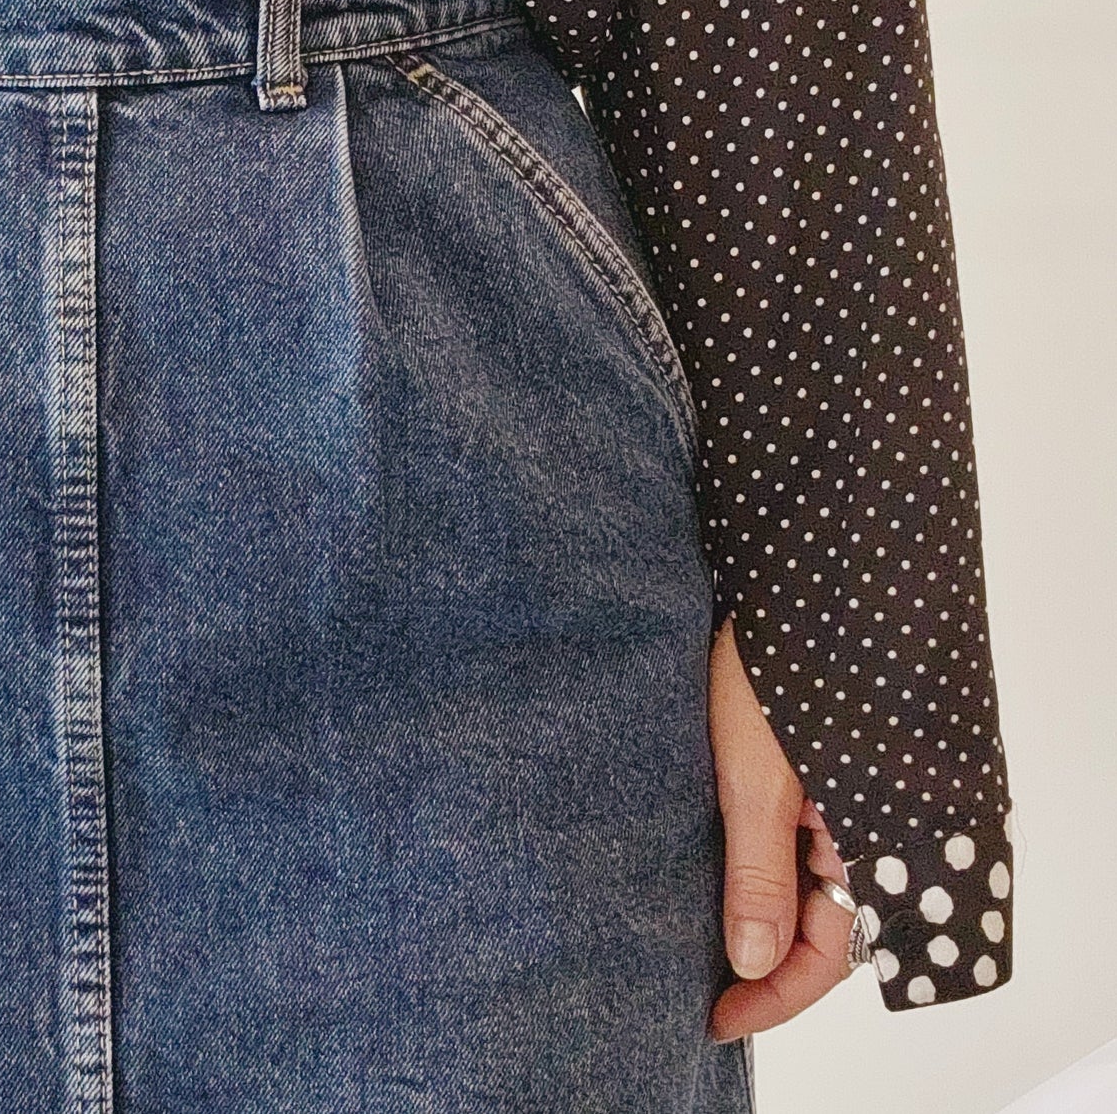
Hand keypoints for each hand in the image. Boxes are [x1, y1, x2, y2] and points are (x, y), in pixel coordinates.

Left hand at [708, 616, 856, 1041]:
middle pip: (829, 925)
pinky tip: (728, 863)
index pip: (828, 953)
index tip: (715, 1019)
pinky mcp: (837, 763)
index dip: (771, 994)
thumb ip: (756, 873)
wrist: (809, 567)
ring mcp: (862, 793)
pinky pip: (814, 837)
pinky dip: (774, 860)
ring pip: (818, 882)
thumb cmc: (784, 661)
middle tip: (703, 983)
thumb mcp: (754, 775)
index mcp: (877, 839)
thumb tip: (749, 963)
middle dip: (770, 958)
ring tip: (705, 930)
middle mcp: (883, 825)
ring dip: (769, 908)